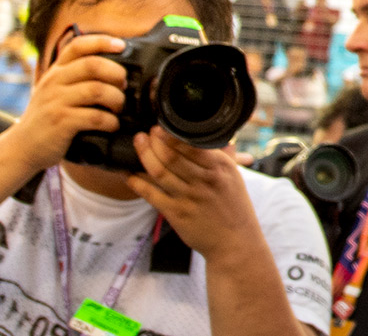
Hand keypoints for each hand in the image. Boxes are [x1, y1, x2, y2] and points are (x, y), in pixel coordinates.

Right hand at [5, 33, 126, 175]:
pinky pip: (95, 117)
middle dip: (117, 74)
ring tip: (119, 109)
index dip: (102, 41)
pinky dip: (111, 122)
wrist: (24, 146)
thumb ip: (78, 77)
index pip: (78, 46)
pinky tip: (112, 125)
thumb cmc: (50, 116)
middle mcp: (54, 82)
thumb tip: (120, 69)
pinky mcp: (61, 122)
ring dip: (117, 100)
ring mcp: (56, 101)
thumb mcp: (57, 90)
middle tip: (124, 87)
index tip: (122, 46)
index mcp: (56, 71)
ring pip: (98, 90)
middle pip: (93, 65)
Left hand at [126, 127, 260, 261]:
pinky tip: (130, 174)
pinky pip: (151, 194)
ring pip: (159, 171)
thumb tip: (222, 139)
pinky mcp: (176, 214)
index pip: (191, 145)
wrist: (235, 241)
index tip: (160, 127)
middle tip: (145, 133)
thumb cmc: (235, 208)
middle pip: (171, 155)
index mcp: (221, 167)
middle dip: (154, 141)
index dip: (171, 135)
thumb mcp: (236, 178)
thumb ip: (227, 158)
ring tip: (137, 144)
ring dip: (144, 156)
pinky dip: (138, 182)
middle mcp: (205, 180)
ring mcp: (189, 197)